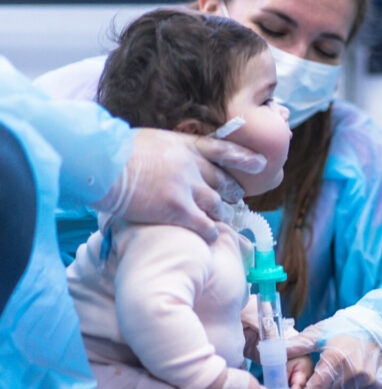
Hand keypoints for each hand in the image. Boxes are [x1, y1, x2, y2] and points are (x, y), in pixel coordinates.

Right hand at [91, 129, 265, 240]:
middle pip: (223, 181)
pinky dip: (211, 230)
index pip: (222, 150)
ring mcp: (187, 187)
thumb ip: (164, 149)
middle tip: (237, 200)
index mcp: (183, 145)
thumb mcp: (145, 140)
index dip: (244, 158)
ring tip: (224, 220)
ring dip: (222, 214)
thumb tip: (165, 155)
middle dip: (232, 192)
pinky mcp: (178, 209)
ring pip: (217, 205)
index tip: (261, 163)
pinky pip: (204, 224)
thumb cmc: (111, 152)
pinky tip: (212, 235)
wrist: (100, 163)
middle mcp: (191, 165)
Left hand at [286, 306, 381, 388]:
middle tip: (316, 378)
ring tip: (332, 375)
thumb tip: (271, 351)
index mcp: (337, 359)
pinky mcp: (378, 385)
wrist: (376, 324)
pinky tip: (346, 379)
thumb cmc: (343, 327)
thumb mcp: (318, 332)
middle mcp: (355, 373)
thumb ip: (296, 346)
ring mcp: (368, 380)